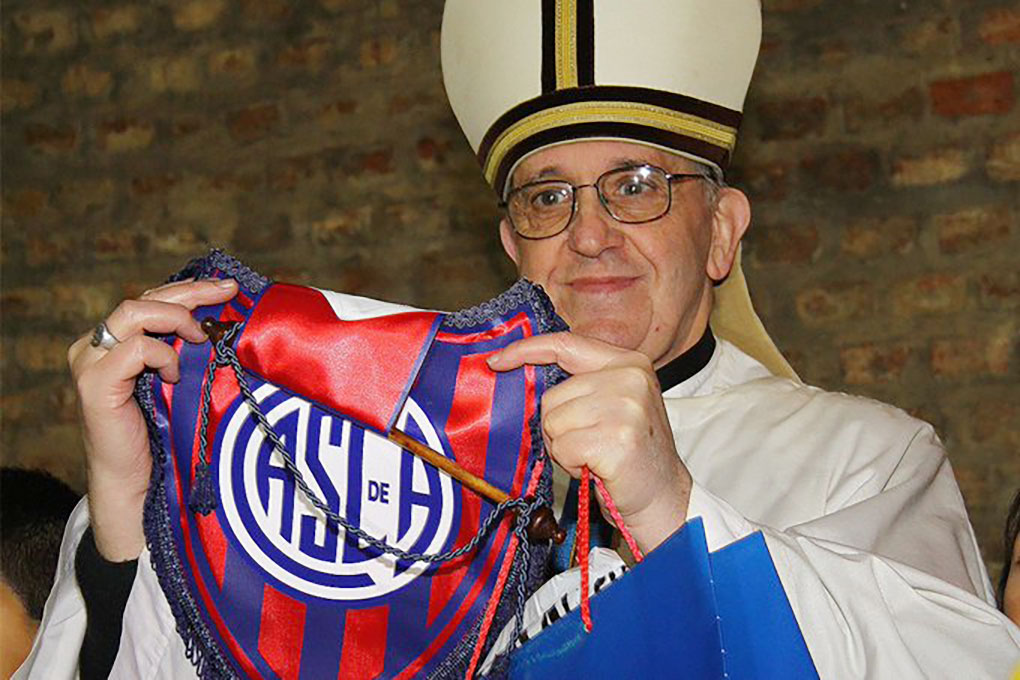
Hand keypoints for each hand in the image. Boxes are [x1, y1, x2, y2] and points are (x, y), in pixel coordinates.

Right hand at [68, 278, 237, 560]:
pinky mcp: (95, 384)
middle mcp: (97, 346)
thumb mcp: (182, 382)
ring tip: (203, 337)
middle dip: (192, 293)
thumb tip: (228, 323)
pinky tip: (177, 375)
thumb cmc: (165, 435)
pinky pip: (135, 348)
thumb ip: (190, 352)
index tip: (228, 288)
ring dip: (177, 318)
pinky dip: (162, 355)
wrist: (139, 484)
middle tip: (228, 292)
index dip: (190, 289)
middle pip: (145, 298)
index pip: (152, 299)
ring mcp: (91, 363)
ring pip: (134, 312)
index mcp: (117, 342)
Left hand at [487, 332, 691, 551]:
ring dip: (566, 447)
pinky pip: (564, 447)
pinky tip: (597, 468)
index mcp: (628, 362)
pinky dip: (573, 464)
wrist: (663, 496)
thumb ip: (579, 384)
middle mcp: (630, 377)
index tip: (497, 361)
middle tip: (589, 444)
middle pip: (552, 396)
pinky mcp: (617, 437)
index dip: (525, 351)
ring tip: (595, 456)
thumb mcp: (613, 403)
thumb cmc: (629, 453)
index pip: (565, 345)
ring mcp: (626, 406)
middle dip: (559, 427)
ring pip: (553, 422)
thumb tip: (521, 373)